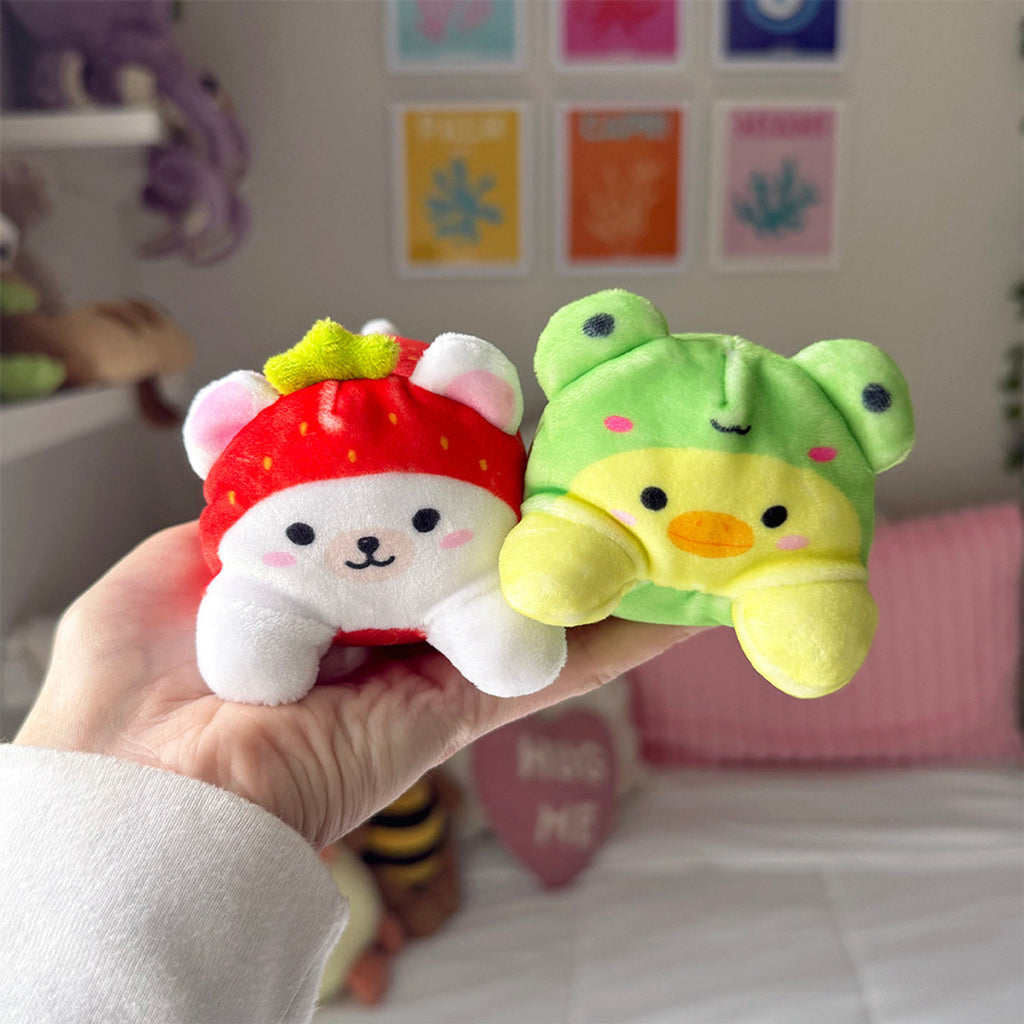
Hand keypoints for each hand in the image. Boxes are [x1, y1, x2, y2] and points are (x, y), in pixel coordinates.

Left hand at [15, 522, 699, 848]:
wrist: (145, 794)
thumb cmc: (135, 686)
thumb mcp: (167, 571)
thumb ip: (221, 521)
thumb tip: (254, 471)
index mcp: (323, 595)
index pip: (401, 524)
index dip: (444, 472)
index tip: (484, 422)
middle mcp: (385, 631)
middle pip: (476, 558)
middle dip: (531, 510)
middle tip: (591, 454)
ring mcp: (429, 669)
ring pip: (529, 606)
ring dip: (595, 565)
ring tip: (657, 510)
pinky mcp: (458, 707)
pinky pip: (551, 669)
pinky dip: (620, 643)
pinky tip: (679, 607)